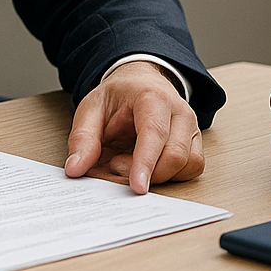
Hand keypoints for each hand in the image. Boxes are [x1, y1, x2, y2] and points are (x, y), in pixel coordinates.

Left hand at [64, 61, 203, 193]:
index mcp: (153, 97)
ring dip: (158, 175)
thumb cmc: (119, 96)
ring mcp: (191, 127)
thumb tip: (75, 169)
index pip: (154, 133)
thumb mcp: (91, 109)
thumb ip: (82, 139)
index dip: (146, 163)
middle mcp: (179, 111)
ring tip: (131, 163)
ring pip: (187, 164)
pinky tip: (150, 166)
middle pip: (174, 155)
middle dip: (144, 172)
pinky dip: (171, 175)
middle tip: (115, 164)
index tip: (137, 187)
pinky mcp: (195, 142)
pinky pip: (193, 168)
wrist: (140, 83)